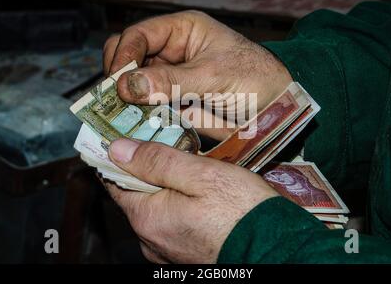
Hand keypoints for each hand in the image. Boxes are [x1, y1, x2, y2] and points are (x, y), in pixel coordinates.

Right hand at [103, 10, 291, 140]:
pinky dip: (136, 118)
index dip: (123, 57)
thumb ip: (171, 80)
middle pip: (128, 59)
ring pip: (133, 87)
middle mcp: (170, 53)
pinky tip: (132, 128)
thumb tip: (126, 86)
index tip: (117, 83)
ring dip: (124, 102)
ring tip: (118, 118)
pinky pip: (146, 109)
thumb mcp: (213, 75)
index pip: (138, 36)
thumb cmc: (254, 79)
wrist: (276, 110)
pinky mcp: (171, 105)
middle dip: (118, 78)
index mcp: (181, 31)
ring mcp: (169, 80)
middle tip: (114, 102)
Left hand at [105, 138, 278, 263]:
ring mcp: (167, 250)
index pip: (114, 182)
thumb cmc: (242, 211)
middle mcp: (151, 239)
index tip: (126, 136)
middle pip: (136, 195)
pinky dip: (176, 205)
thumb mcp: (201, 174)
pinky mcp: (184, 253)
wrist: (276, 248)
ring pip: (155, 208)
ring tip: (186, 166)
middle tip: (165, 143)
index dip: (118, 157)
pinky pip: (171, 223)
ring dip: (164, 187)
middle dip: (146, 169)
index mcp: (148, 218)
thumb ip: (157, 161)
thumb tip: (117, 149)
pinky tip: (197, 194)